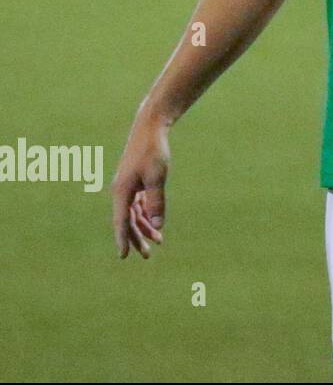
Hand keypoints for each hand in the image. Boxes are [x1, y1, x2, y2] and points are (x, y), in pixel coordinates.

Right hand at [111, 119, 169, 258]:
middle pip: (127, 220)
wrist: (149, 129)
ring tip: (158, 242)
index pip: (121, 221)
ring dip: (144, 227)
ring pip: (134, 213)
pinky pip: (139, 204)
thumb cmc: (153, 152)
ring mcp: (128, 186)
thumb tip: (158, 225)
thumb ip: (156, 202)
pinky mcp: (135, 182)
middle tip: (146, 256)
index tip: (124, 256)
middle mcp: (121, 191)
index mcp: (122, 191)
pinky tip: (155, 224)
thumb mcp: (157, 177)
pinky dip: (147, 214)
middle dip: (137, 238)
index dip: (123, 239)